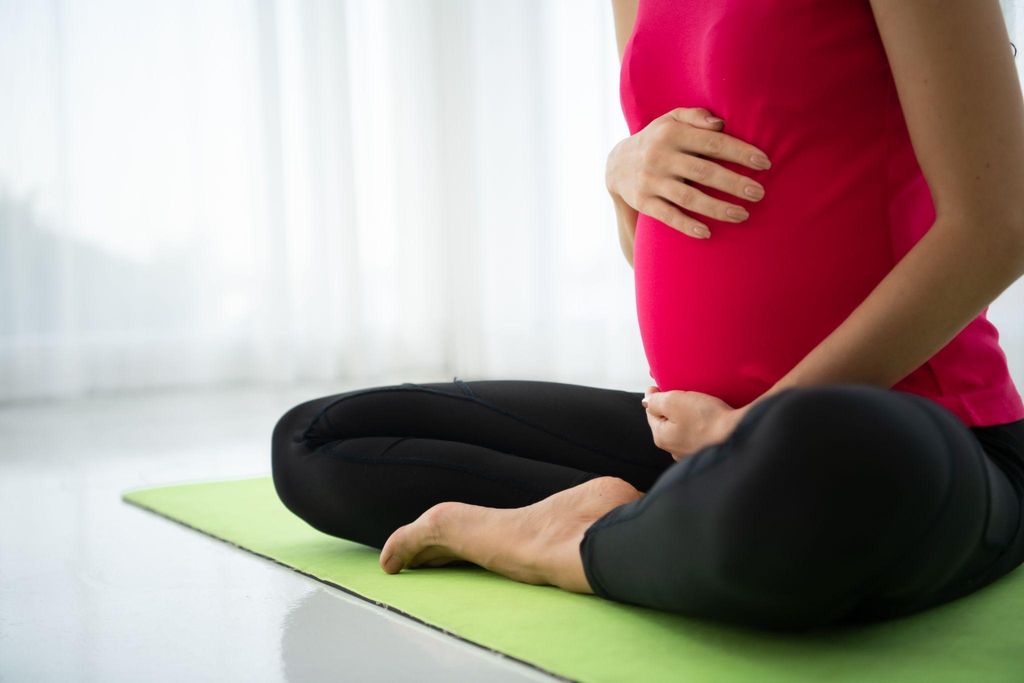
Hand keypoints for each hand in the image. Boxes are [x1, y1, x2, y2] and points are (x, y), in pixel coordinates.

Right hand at [605, 106, 770, 239]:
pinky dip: (687, 225)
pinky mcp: (643, 201)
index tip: (765, 163)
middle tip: (760, 193)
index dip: (741, 153)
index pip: (713, 143)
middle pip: (705, 172)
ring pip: (689, 197)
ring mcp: (651, 180)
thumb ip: (696, 117)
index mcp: (673, 133)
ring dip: (718, 208)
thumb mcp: (671, 120)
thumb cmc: (657, 140)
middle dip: (735, 184)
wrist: (616, 165)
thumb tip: (721, 124)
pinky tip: (708, 233)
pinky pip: (668, 216)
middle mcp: (660, 156)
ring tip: (743, 215)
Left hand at [642, 385, 745, 459]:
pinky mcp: (706, 452)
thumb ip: (655, 400)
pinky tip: (707, 418)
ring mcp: (689, 453)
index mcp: (661, 437)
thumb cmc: (706, 418)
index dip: (654, 396)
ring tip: (695, 405)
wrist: (738, 435)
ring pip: (681, 429)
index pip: (650, 413)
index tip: (658, 385)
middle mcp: (673, 449)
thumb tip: (646, 400)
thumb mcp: (674, 402)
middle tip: (678, 393)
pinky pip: (697, 434)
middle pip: (666, 421)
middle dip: (669, 407)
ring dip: (685, 417)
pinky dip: (698, 425)